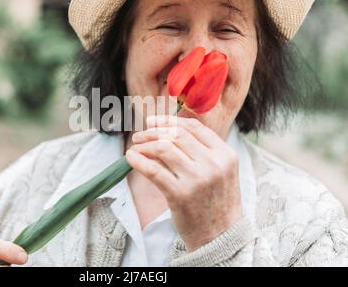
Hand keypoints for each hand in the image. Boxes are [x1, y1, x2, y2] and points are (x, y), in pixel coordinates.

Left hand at [125, 115, 241, 251]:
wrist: (221, 236)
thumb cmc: (216, 202)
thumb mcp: (221, 172)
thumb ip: (202, 151)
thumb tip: (167, 130)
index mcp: (225, 154)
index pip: (193, 127)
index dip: (169, 120)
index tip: (153, 121)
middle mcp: (213, 164)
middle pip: (176, 135)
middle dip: (153, 131)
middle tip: (140, 135)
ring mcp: (197, 179)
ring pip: (163, 148)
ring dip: (144, 145)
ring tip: (136, 148)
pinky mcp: (180, 195)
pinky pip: (153, 170)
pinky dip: (139, 161)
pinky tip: (131, 158)